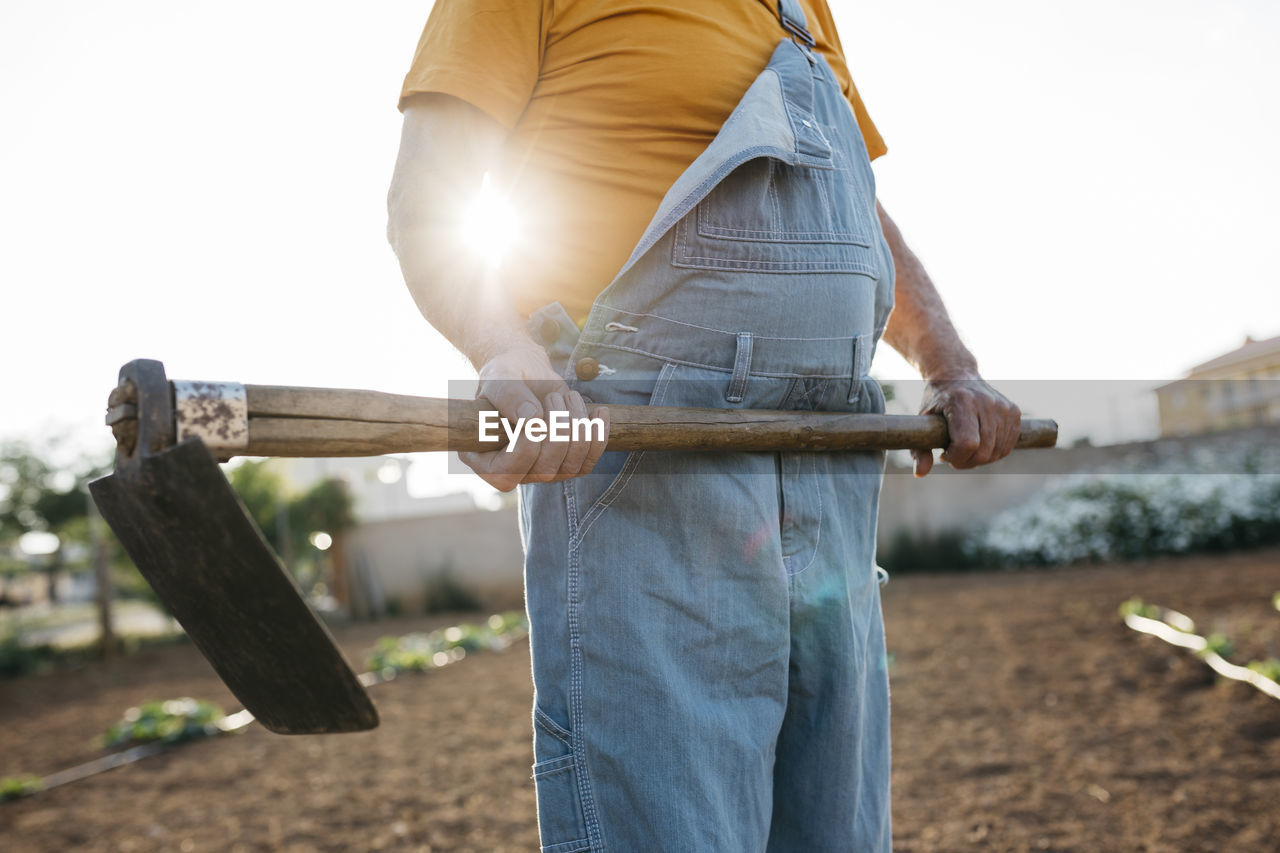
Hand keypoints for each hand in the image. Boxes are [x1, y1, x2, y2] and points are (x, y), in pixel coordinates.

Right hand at [460, 342, 609, 491]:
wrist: (528, 371)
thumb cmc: (505, 375)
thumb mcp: (499, 378)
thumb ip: (508, 396)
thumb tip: (531, 418)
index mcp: (484, 459)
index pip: (507, 473)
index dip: (526, 447)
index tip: (535, 413)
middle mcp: (513, 471)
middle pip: (544, 470)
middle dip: (557, 430)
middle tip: (553, 397)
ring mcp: (542, 471)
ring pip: (569, 467)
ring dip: (577, 428)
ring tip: (569, 397)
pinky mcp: (566, 463)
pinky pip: (587, 462)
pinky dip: (597, 436)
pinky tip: (598, 412)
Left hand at [912, 376, 1019, 476]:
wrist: (956, 374)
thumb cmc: (937, 401)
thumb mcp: (922, 421)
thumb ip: (919, 449)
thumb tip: (920, 474)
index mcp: (962, 402)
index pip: (967, 444)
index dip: (955, 457)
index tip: (944, 454)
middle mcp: (986, 402)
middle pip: (983, 452)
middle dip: (966, 462)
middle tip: (953, 455)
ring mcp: (1003, 407)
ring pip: (997, 452)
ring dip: (979, 459)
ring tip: (965, 449)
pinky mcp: (1014, 412)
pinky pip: (1007, 446)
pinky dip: (993, 453)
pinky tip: (979, 445)